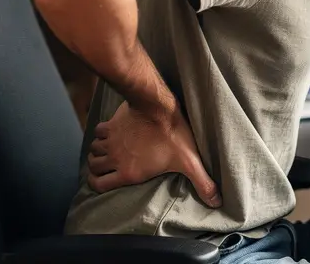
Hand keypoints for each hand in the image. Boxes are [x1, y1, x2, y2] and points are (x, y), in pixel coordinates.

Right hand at [86, 100, 221, 207]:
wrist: (158, 106)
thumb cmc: (173, 134)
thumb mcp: (189, 161)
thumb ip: (202, 183)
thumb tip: (216, 202)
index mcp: (128, 172)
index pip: (98, 185)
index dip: (97, 185)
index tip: (103, 183)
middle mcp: (115, 158)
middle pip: (93, 167)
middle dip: (97, 169)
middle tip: (107, 167)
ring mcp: (111, 140)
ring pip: (93, 150)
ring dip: (98, 152)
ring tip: (108, 152)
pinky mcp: (111, 124)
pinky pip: (97, 132)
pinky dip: (101, 134)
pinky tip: (110, 133)